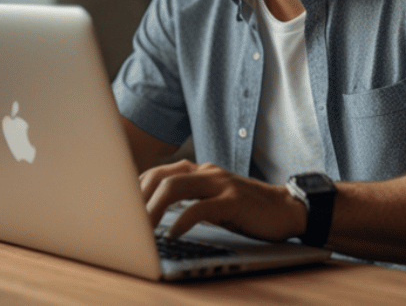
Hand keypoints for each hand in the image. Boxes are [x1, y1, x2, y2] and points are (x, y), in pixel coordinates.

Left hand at [139, 160, 306, 241]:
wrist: (287, 209)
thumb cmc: (246, 210)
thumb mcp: (213, 200)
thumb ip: (189, 199)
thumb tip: (153, 214)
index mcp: (199, 171)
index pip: (157, 172)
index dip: (134, 188)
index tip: (118, 206)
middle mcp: (207, 172)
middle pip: (161, 175)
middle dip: (137, 197)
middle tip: (123, 221)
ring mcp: (221, 184)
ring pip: (175, 186)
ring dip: (153, 208)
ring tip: (141, 229)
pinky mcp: (234, 201)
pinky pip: (201, 207)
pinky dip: (182, 221)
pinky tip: (173, 234)